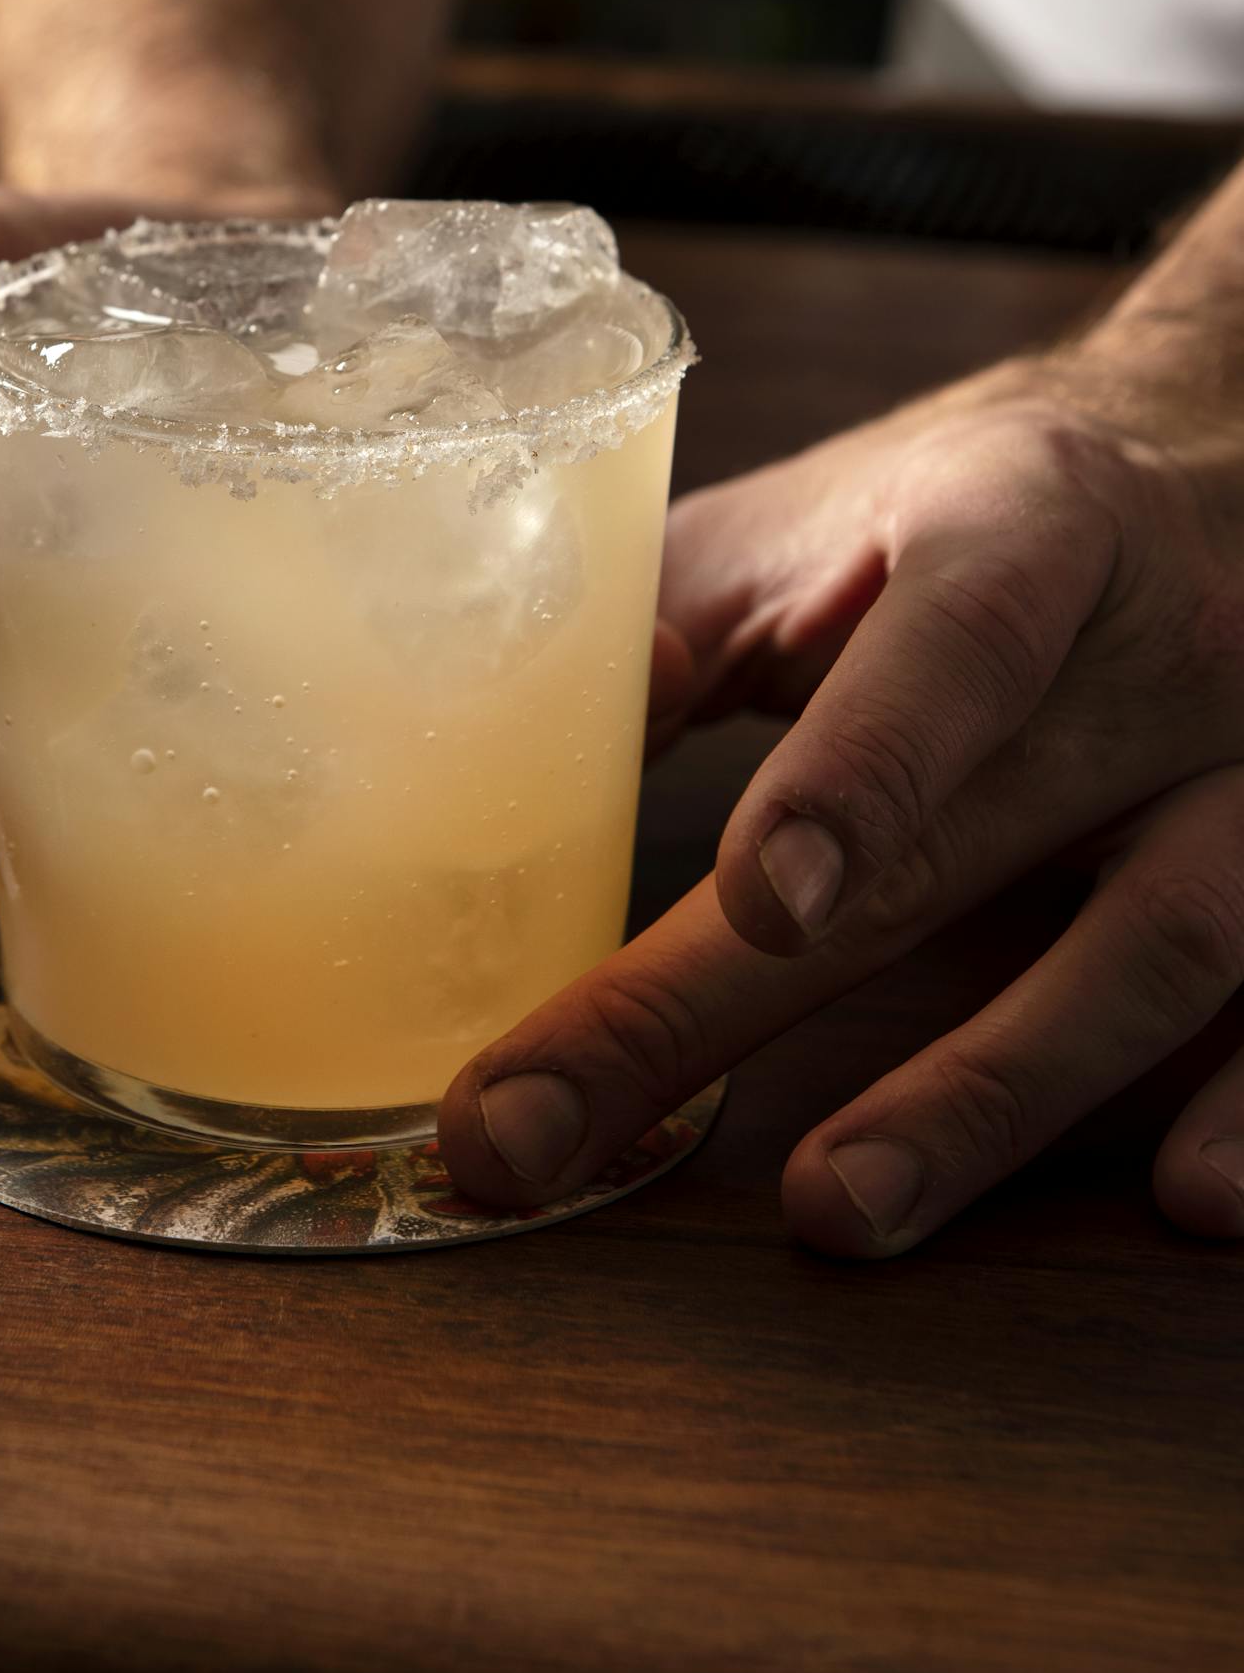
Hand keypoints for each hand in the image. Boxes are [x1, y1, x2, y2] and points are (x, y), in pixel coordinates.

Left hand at [439, 343, 1243, 1251]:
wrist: (1218, 462)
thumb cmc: (971, 512)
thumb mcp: (818, 519)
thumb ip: (666, 619)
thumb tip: (500, 754)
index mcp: (1024, 524)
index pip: (956, 643)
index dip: (864, 770)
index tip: (757, 903)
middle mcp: (1161, 649)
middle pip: (969, 841)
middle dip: (744, 1002)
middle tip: (558, 1129)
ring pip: (1162, 949)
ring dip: (991, 1096)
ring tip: (832, 1210)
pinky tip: (1183, 1205)